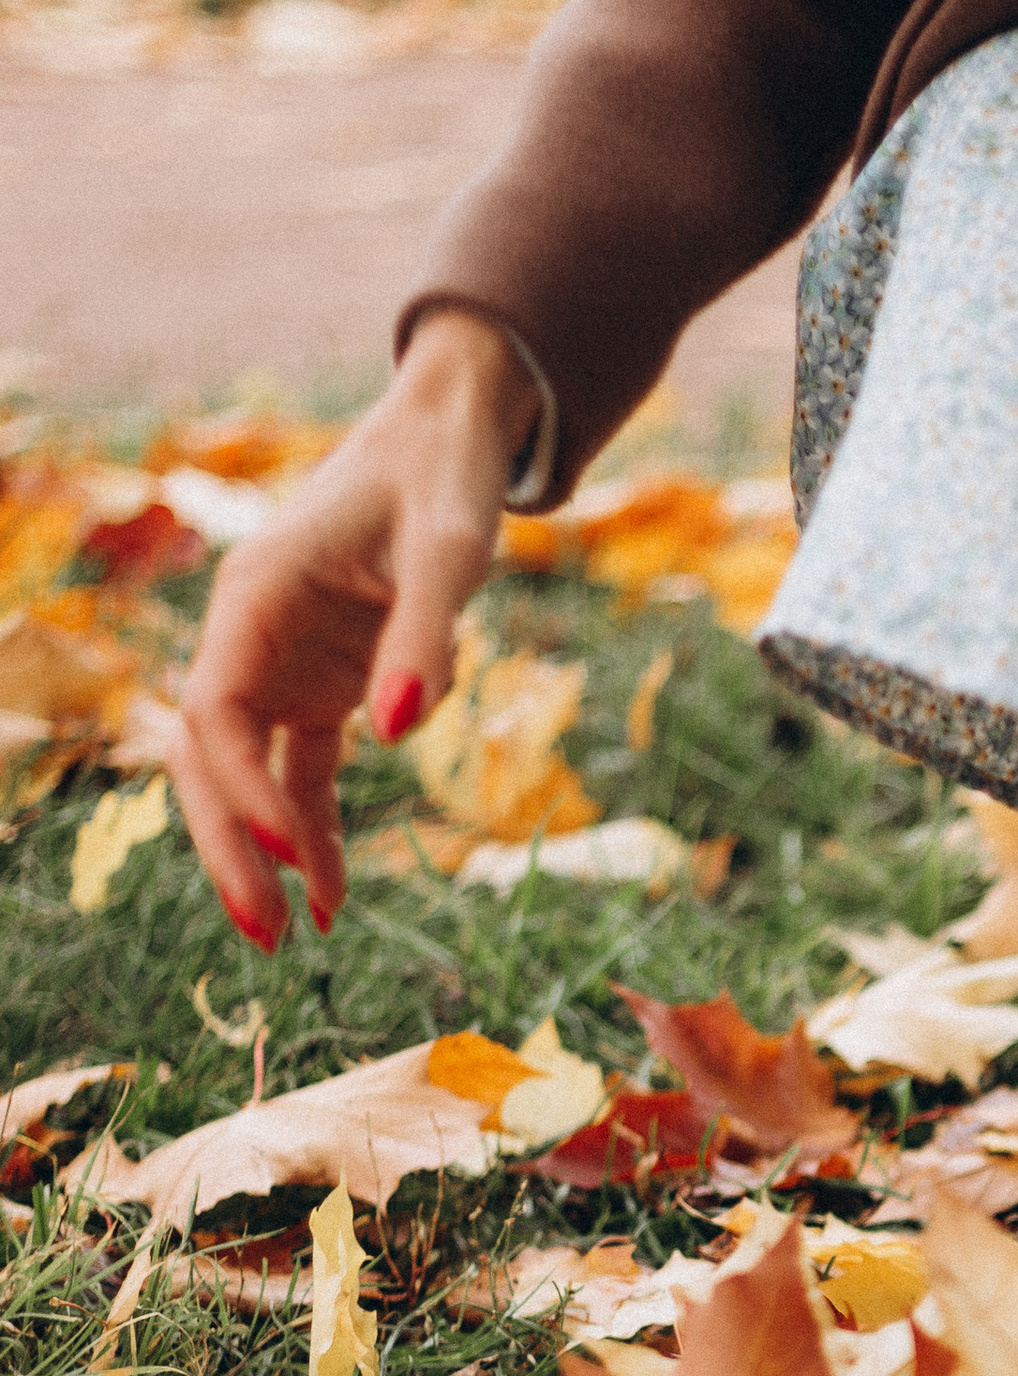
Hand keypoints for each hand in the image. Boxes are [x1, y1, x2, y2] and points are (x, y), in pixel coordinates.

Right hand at [169, 310, 536, 947]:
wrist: (451, 439)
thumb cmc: (442, 480)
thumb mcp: (448, 550)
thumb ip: (423, 638)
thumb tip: (395, 733)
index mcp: (254, 596)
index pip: (217, 714)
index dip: (243, 792)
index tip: (294, 857)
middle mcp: (250, 636)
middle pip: (209, 758)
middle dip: (230, 847)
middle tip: (266, 936)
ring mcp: (281, 665)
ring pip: (245, 774)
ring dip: (264, 850)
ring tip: (299, 937)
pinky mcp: (321, 685)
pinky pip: (300, 771)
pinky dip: (314, 830)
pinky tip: (336, 899)